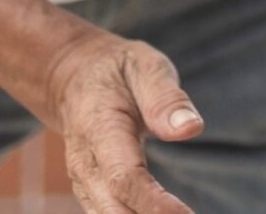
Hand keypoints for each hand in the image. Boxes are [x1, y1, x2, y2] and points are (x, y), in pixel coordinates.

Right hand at [43, 26, 202, 213]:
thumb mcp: (144, 67)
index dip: (154, 204)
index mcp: (100, 129)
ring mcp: (84, 182)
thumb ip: (166, 98)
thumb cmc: (118, 72)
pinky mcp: (92, 192)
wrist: (75, 78)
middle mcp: (85, 163)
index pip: (125, 178)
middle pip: (114, 210)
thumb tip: (190, 129)